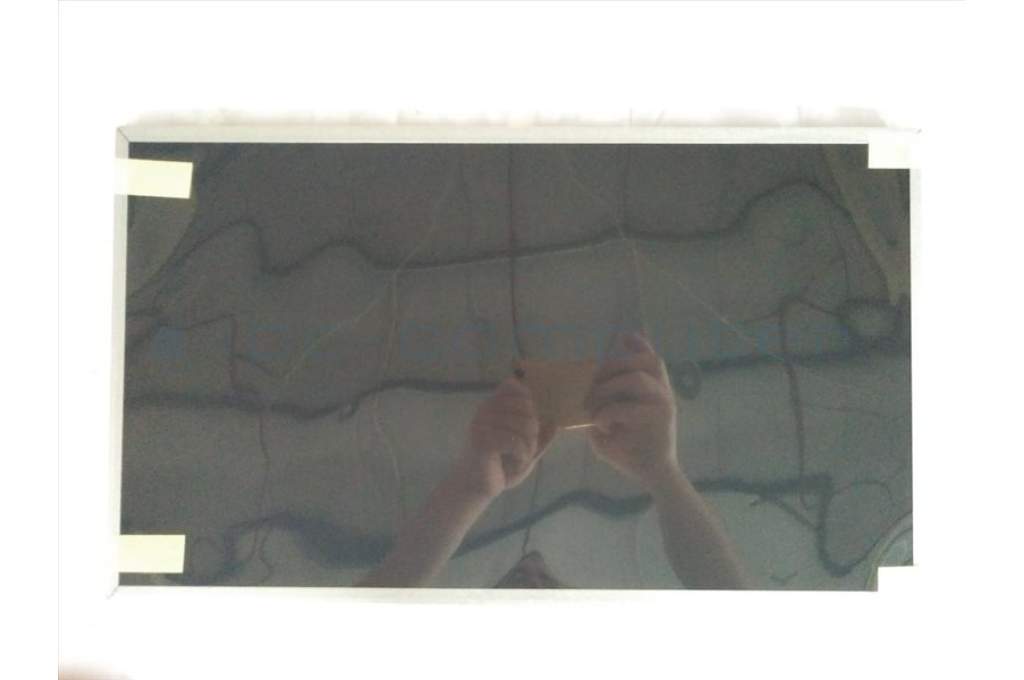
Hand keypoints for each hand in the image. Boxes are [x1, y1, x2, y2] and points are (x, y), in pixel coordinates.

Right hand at [451, 377, 556, 500]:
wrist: (473, 488)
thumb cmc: (498, 468)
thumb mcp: (523, 452)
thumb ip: (538, 438)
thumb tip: (555, 422)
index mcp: (492, 406)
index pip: (518, 390)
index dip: (530, 409)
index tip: (524, 432)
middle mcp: (485, 409)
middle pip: (528, 411)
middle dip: (533, 435)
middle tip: (524, 452)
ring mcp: (482, 423)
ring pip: (525, 427)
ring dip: (529, 449)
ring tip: (519, 460)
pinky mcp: (483, 440)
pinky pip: (516, 442)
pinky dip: (522, 457)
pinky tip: (514, 464)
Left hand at [584, 332, 680, 487]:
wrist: (653, 475)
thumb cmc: (633, 449)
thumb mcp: (616, 422)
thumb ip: (610, 403)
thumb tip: (592, 387)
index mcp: (657, 390)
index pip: (652, 359)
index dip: (639, 345)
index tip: (624, 336)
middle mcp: (663, 393)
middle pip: (642, 362)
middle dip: (611, 367)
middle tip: (592, 384)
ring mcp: (662, 405)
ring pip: (634, 379)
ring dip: (606, 390)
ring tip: (593, 407)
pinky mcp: (656, 420)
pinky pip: (624, 408)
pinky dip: (606, 414)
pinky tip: (602, 425)